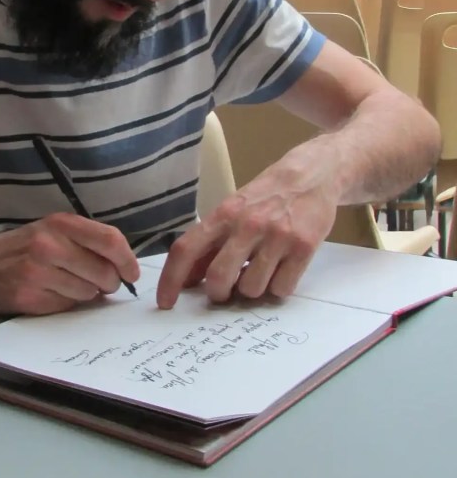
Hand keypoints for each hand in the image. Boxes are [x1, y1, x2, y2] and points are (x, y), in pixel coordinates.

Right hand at [0, 213, 139, 315]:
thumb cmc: (24, 246)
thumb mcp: (53, 230)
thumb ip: (86, 241)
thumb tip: (124, 266)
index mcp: (61, 223)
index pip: (110, 240)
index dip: (128, 260)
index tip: (132, 272)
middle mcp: (50, 245)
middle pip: (104, 271)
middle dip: (111, 283)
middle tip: (104, 284)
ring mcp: (39, 273)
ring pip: (88, 292)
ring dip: (88, 294)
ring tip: (69, 284)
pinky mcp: (30, 298)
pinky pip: (67, 306)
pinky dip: (68, 303)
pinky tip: (53, 293)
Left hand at [156, 159, 337, 308]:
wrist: (312, 174)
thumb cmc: (266, 197)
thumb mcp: (233, 211)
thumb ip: (210, 244)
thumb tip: (187, 280)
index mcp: (223, 214)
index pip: (186, 249)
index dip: (171, 279)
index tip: (165, 303)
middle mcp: (247, 224)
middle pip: (218, 277)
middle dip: (218, 294)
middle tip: (225, 290)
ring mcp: (276, 236)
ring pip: (251, 289)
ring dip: (251, 290)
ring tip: (260, 271)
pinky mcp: (303, 247)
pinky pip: (281, 289)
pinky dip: (278, 288)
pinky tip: (281, 269)